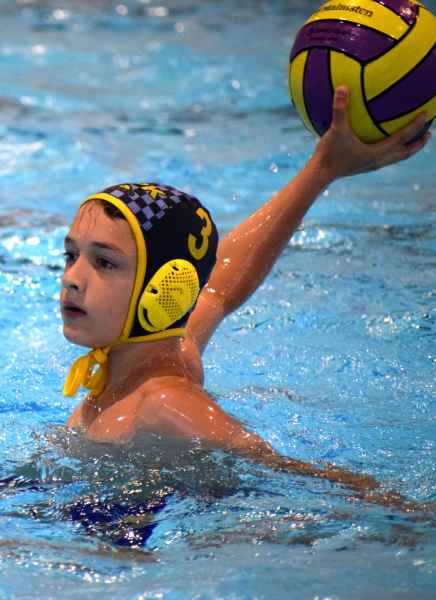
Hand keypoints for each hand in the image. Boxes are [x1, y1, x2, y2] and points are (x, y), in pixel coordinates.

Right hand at [312, 86, 430, 180]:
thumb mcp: (335, 130)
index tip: (427, 115)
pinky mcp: (362, 166)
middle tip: (429, 134)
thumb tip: (343, 87)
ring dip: (406, 149)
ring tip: (413, 140)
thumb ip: (340, 109)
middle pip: (404, 153)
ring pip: (395, 157)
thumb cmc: (329, 154)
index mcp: (376, 153)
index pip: (402, 138)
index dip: (416, 126)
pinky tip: (382, 141)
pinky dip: (389, 149)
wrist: (319, 175)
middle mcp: (377, 161)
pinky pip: (382, 156)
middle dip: (418, 144)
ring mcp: (370, 165)